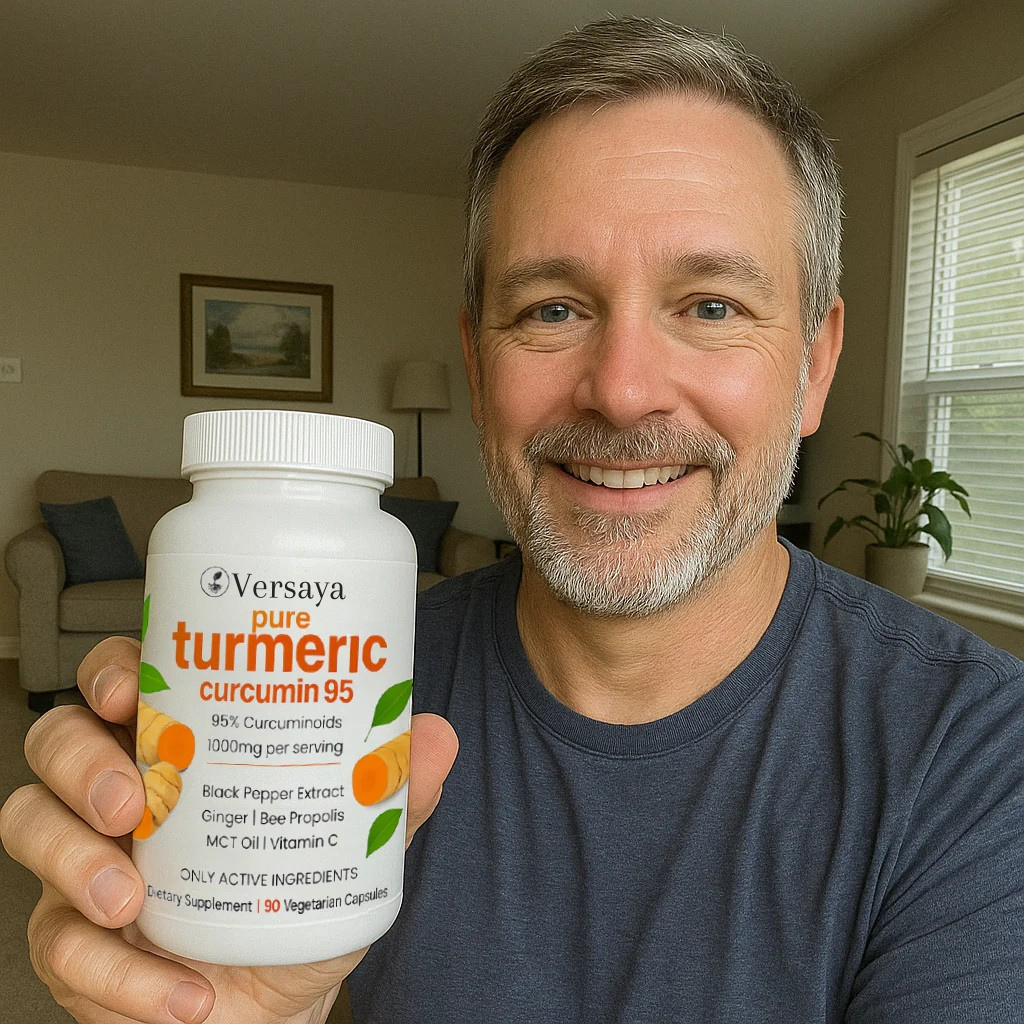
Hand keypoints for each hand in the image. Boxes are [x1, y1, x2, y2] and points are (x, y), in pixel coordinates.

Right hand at [0, 637, 458, 1023]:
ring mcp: (85, 862)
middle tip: (133, 798)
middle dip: (83, 761)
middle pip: (58, 741)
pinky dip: (118, 977)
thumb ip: (392, 791)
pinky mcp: (73, 943)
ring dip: (72, 862)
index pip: (123, 681)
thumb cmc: (298, 903)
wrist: (277, 1002)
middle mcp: (121, 791)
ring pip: (29, 826)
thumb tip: (432, 735)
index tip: (131, 686)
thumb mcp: (353, 843)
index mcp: (179, 745)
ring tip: (132, 898)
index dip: (112, 670)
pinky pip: (60, 949)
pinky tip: (180, 994)